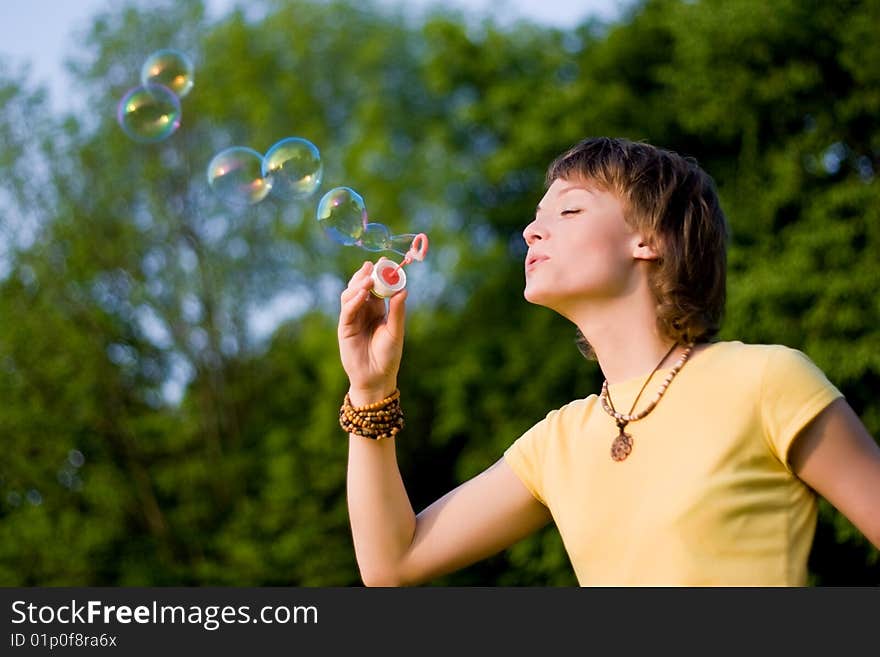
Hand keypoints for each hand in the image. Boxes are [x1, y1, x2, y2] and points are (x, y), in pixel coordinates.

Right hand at [338, 259, 407, 404]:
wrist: (376, 378)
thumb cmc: (388, 356)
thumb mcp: (396, 332)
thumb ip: (398, 312)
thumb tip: (404, 290)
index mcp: (378, 310)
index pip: (377, 287)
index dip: (379, 274)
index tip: (384, 261)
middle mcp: (364, 311)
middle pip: (360, 286)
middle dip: (365, 274)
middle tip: (373, 265)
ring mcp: (352, 318)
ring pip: (351, 294)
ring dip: (358, 285)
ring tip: (369, 278)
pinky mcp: (344, 328)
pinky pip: (347, 310)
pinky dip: (354, 300)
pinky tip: (361, 294)